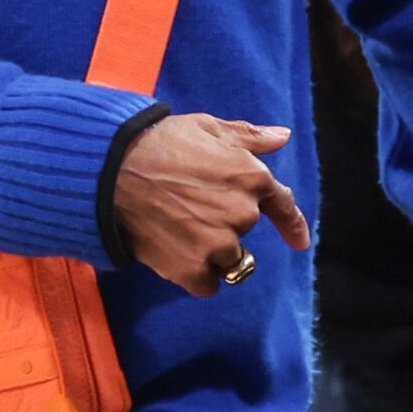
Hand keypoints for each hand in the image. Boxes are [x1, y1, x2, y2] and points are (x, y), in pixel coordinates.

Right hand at [110, 114, 310, 297]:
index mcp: (251, 176)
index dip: (293, 225)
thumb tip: (282, 136)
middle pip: (244, 231)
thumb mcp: (208, 127)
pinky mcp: (193, 271)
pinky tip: (172, 251)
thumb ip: (250, 136)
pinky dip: (194, 274)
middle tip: (187, 204)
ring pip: (228, 261)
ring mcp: (219, 245)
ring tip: (176, 228)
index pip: (283, 206)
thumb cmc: (159, 142)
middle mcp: (242, 213)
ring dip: (210, 251)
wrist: (112, 171)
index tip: (300, 242)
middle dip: (223, 222)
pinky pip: (207, 284)